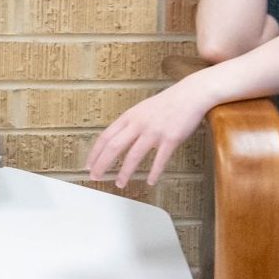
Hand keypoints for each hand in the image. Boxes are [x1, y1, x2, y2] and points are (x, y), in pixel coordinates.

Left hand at [85, 82, 210, 189]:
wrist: (190, 95)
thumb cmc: (167, 103)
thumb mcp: (141, 110)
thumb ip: (129, 124)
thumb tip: (115, 141)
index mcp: (129, 117)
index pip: (105, 136)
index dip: (95, 153)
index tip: (88, 165)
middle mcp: (139, 124)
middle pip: (114, 146)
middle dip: (102, 164)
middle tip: (96, 177)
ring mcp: (155, 131)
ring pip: (134, 155)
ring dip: (125, 172)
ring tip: (120, 184)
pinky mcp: (171, 138)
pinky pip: (160, 160)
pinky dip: (154, 172)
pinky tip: (150, 181)